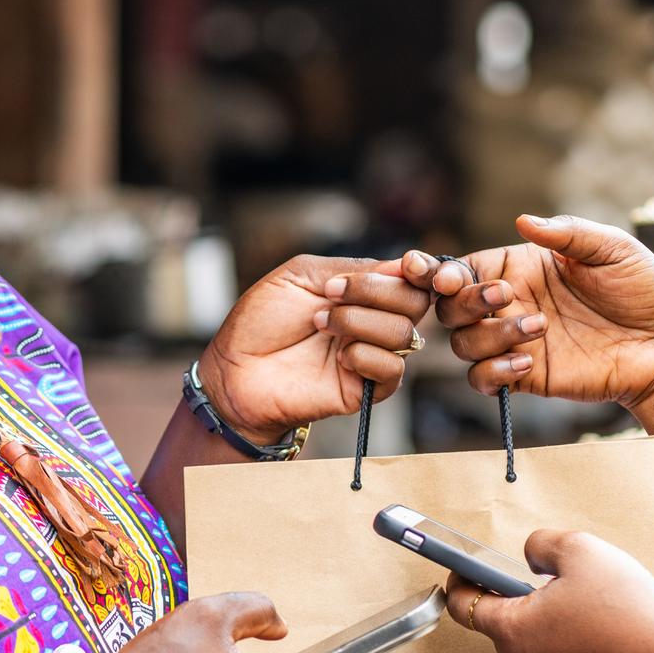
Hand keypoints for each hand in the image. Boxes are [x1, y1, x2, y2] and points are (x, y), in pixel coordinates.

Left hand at [200, 255, 483, 442]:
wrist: (235, 369)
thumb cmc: (261, 321)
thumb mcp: (301, 275)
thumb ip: (351, 267)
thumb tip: (400, 266)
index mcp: (363, 291)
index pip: (410, 277)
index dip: (419, 269)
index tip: (407, 264)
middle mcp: (373, 321)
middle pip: (415, 302)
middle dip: (376, 291)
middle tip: (331, 294)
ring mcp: (371, 354)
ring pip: (404, 333)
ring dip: (358, 322)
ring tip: (320, 324)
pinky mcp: (366, 389)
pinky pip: (392, 369)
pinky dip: (365, 355)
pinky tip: (338, 357)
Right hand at [407, 215, 653, 417]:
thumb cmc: (645, 291)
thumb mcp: (613, 249)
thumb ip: (568, 232)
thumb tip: (523, 220)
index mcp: (521, 268)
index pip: (463, 267)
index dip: (444, 272)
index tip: (450, 277)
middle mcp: (510, 304)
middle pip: (450, 306)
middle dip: (464, 301)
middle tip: (504, 296)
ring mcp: (514, 341)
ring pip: (462, 343)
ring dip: (488, 335)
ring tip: (540, 328)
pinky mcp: (524, 375)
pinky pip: (481, 379)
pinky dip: (492, 372)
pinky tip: (528, 361)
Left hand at [444, 529, 653, 652]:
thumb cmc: (624, 609)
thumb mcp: (579, 549)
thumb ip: (542, 544)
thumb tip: (530, 557)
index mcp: (512, 629)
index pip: (462, 606)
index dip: (461, 582)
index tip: (465, 569)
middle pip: (507, 627)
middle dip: (522, 603)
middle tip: (557, 584)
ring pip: (538, 650)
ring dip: (552, 630)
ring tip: (591, 611)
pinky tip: (606, 640)